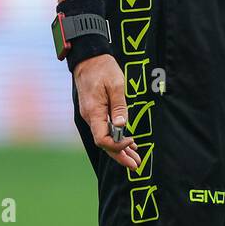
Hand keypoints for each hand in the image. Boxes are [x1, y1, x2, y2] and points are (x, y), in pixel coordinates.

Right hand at [75, 54, 140, 170]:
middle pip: (104, 144)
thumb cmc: (103, 69)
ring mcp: (92, 115)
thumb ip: (119, 106)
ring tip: (135, 159)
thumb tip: (122, 126)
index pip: (102, 139)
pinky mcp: (95, 112)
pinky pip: (105, 129)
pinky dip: (117, 138)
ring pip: (106, 137)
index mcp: (94, 113)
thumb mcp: (116, 84)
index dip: (117, 145)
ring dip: (120, 149)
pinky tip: (128, 143)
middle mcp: (90, 117)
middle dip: (120, 156)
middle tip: (136, 166)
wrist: (89, 59)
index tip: (132, 140)